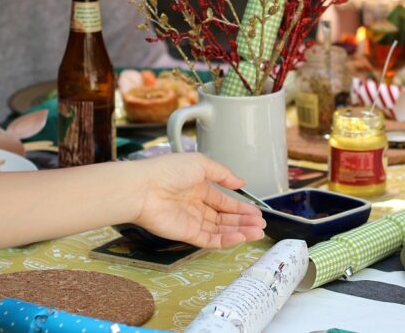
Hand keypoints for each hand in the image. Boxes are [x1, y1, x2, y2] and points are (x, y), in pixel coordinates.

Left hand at [131, 153, 265, 248]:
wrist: (142, 188)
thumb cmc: (167, 171)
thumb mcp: (200, 163)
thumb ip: (223, 174)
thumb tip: (241, 182)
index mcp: (198, 187)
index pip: (223, 201)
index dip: (241, 207)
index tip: (257, 212)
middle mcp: (195, 205)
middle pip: (224, 217)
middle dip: (243, 221)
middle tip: (261, 225)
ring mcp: (191, 220)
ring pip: (220, 230)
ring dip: (239, 231)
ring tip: (257, 232)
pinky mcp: (186, 234)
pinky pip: (209, 239)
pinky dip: (226, 240)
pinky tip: (240, 237)